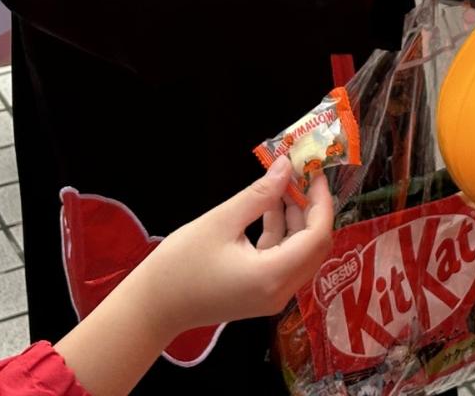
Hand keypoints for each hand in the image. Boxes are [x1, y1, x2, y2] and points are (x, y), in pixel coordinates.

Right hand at [129, 158, 332, 337]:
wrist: (153, 307)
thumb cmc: (181, 264)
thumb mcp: (221, 221)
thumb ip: (259, 194)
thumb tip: (286, 166)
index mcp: (273, 275)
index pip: (317, 236)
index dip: (321, 201)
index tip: (315, 172)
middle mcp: (280, 291)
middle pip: (314, 246)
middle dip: (311, 208)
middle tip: (301, 174)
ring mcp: (272, 296)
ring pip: (299, 252)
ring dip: (295, 218)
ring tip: (282, 183)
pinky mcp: (261, 294)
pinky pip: (283, 260)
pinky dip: (280, 233)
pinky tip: (268, 207)